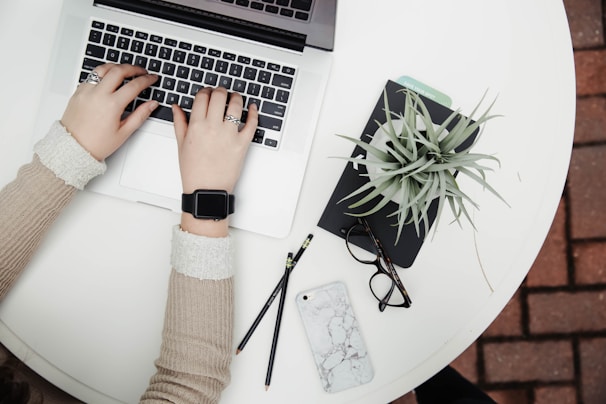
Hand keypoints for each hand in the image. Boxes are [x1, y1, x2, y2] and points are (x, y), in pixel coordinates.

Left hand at [61, 64, 158, 160]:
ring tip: (125, 70)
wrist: (73, 148)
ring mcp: (86, 91)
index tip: (152, 78)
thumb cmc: (97, 144)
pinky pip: (92, 76)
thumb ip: (140, 115)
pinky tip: (108, 79)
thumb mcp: (124, 132)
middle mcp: (98, 94)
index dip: (146, 80)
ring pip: (103, 69)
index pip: (134, 85)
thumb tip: (152, 104)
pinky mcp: (78, 92)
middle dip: (133, 68)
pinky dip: (103, 74)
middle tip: (142, 71)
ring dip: (116, 67)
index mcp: (112, 105)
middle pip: (119, 70)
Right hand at [173, 87, 257, 235]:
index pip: (202, 97)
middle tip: (222, 92)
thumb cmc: (194, 171)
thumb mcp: (181, 145)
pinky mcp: (242, 144)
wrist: (206, 190)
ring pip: (236, 105)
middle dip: (220, 90)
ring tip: (235, 98)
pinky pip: (252, 124)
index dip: (205, 91)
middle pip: (219, 96)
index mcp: (196, 126)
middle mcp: (213, 128)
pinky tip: (252, 108)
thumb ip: (179, 122)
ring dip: (236, 97)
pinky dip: (254, 113)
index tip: (208, 92)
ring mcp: (229, 135)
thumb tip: (176, 107)